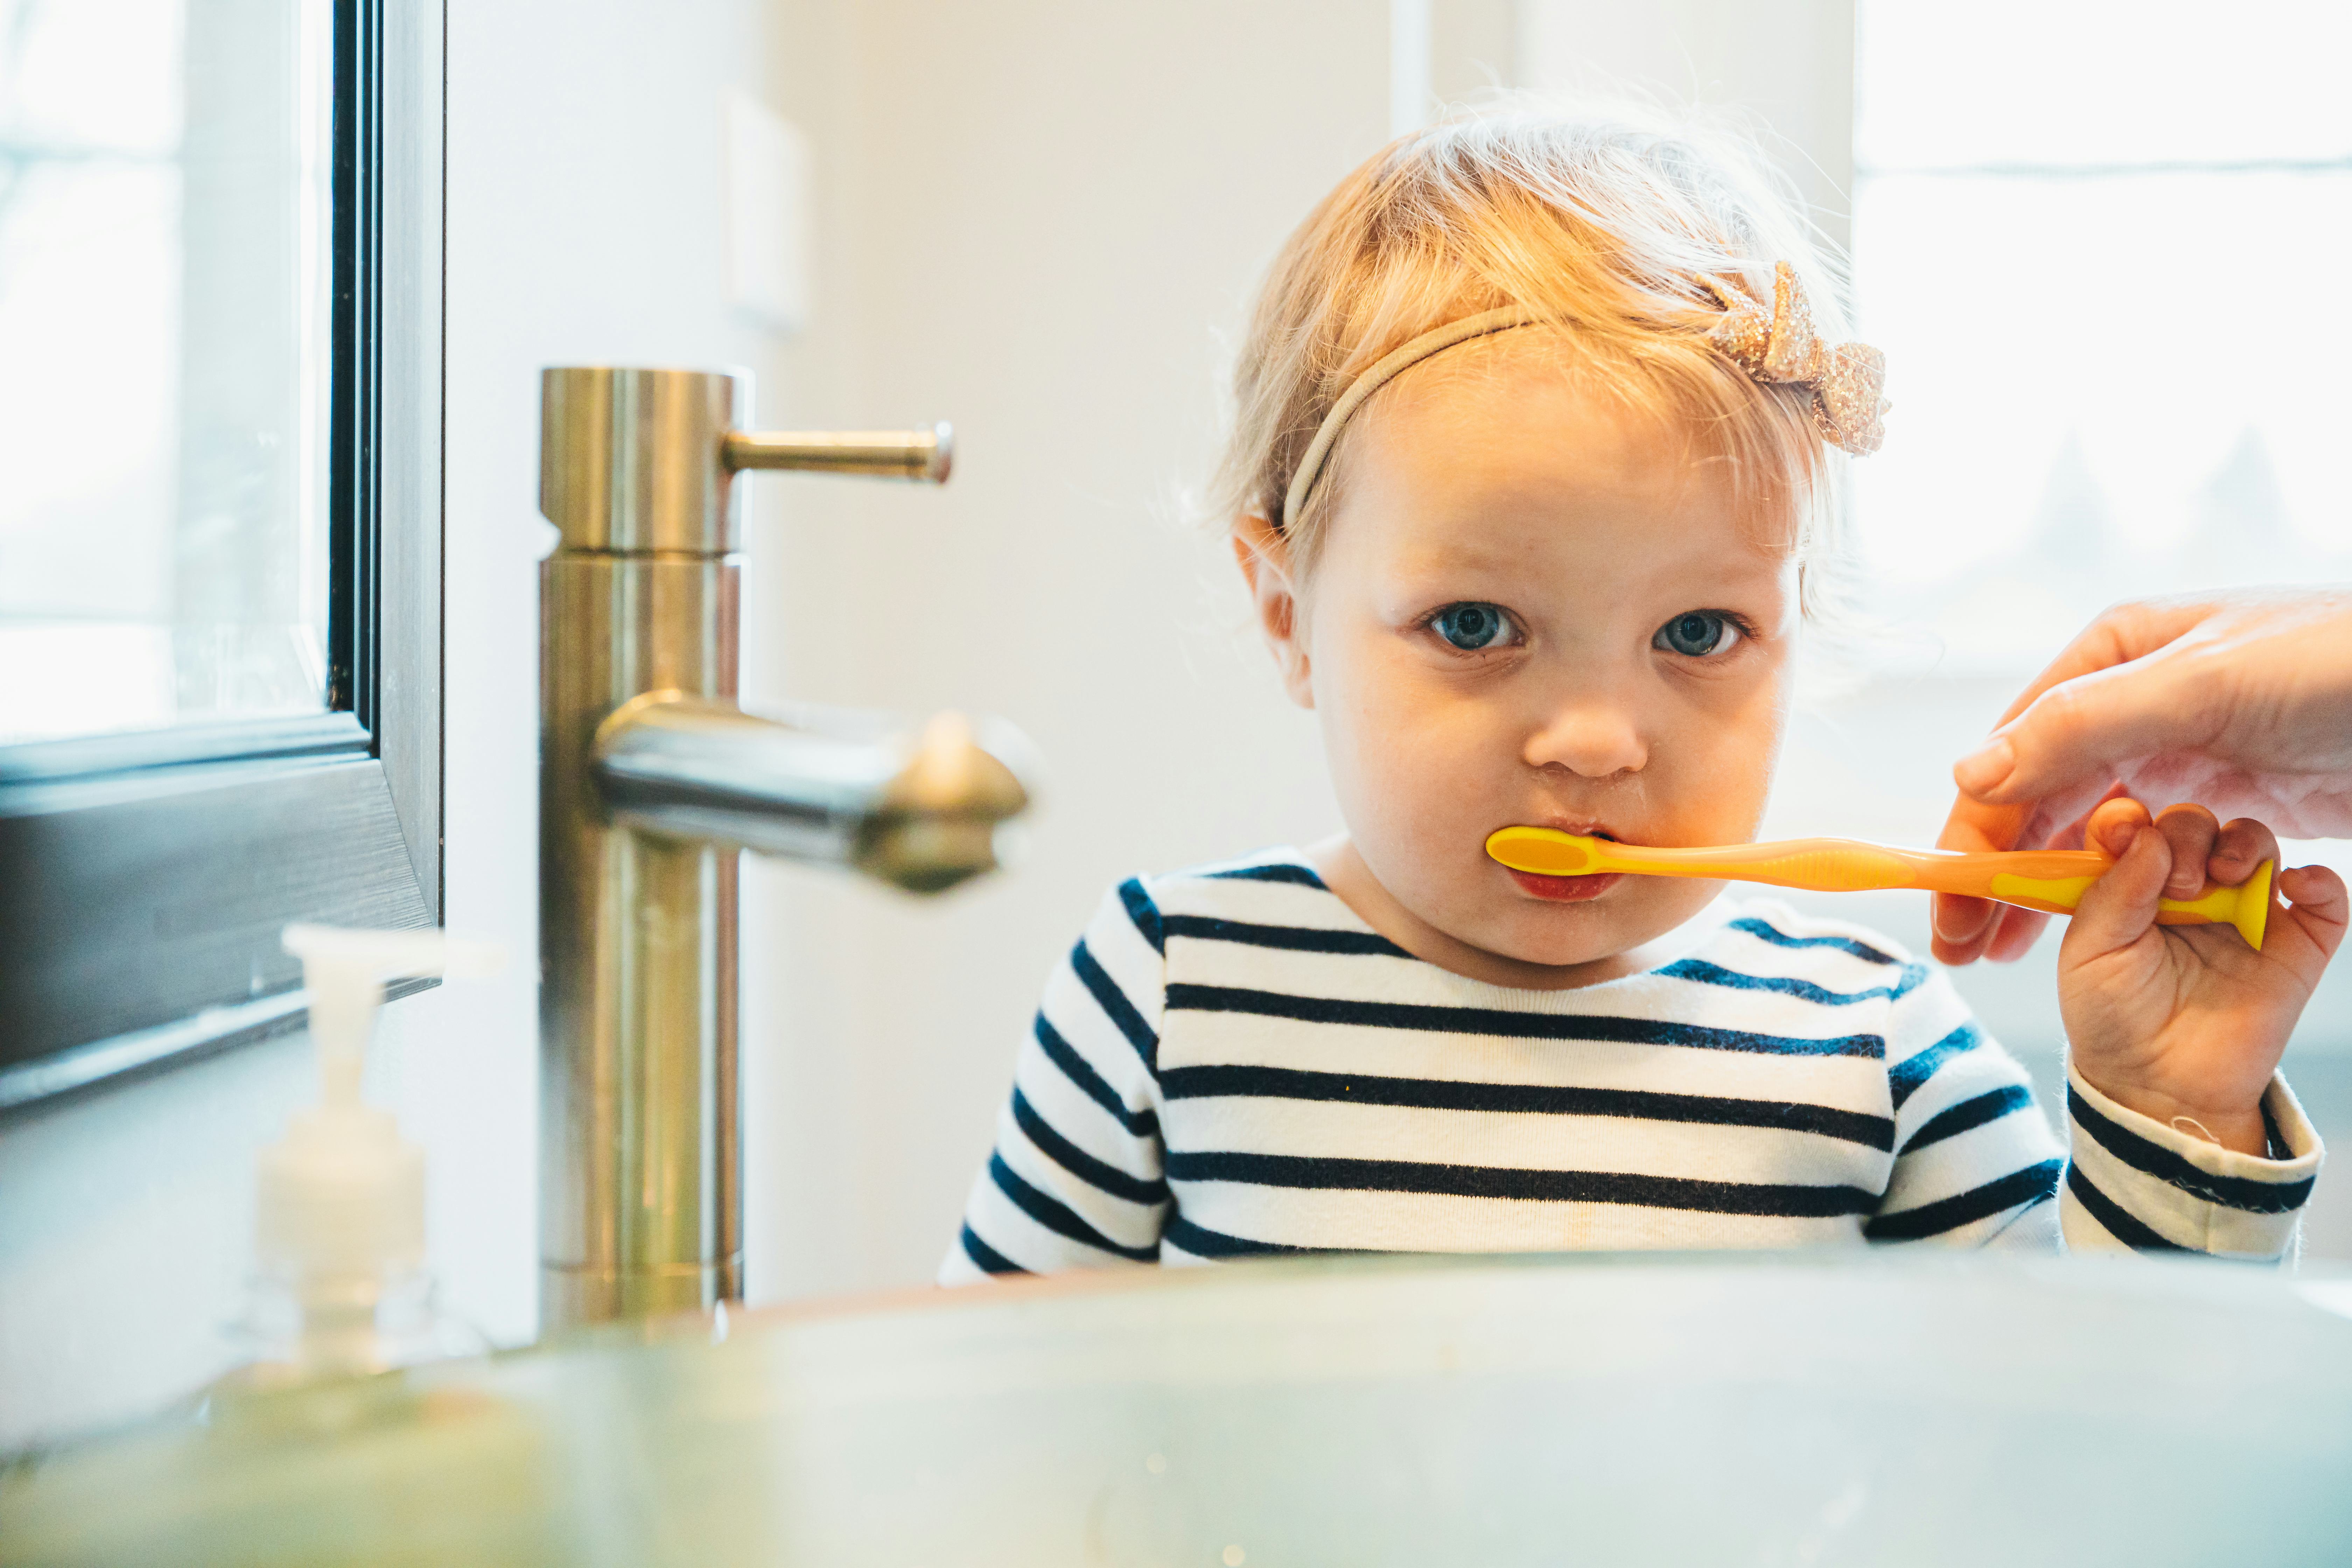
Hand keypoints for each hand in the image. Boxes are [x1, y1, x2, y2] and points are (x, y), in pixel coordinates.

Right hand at [1935, 589, 2351, 964]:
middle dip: (1995, 869)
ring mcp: (2176, 749)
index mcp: (2112, 658)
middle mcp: (2132, 702)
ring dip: (2042, 887)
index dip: (1974, 830)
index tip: (1953, 900)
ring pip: (2084, 826)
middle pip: (2037, 796)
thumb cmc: (2333, 668)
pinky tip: (2080, 924)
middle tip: (1965, 942)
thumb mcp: (2197, 686)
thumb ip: (2082, 727)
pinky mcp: (2219, 793)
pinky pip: (2144, 846)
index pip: (2014, 753)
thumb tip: (1973, 773)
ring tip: (2004, 948)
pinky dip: (2106, 886)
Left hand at [2059, 798, 2346, 1154]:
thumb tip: (2149, 835)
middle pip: (2197, 823)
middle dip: (2188, 833)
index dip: (2129, 817)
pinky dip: (2321, 880)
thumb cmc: (2112, 1018)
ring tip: (2223, 875)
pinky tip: (2295, 885)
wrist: (2158, 1085)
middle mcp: (2188, 889)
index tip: (2122, 833)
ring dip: (2243, 842)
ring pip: (2256, 843)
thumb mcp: (2090, 953)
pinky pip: (2326, 898)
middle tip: (2179, 882)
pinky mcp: (2293, 946)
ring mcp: (2243, 913)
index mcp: (2131, 884)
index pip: (2136, 824)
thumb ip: (2113, 892)